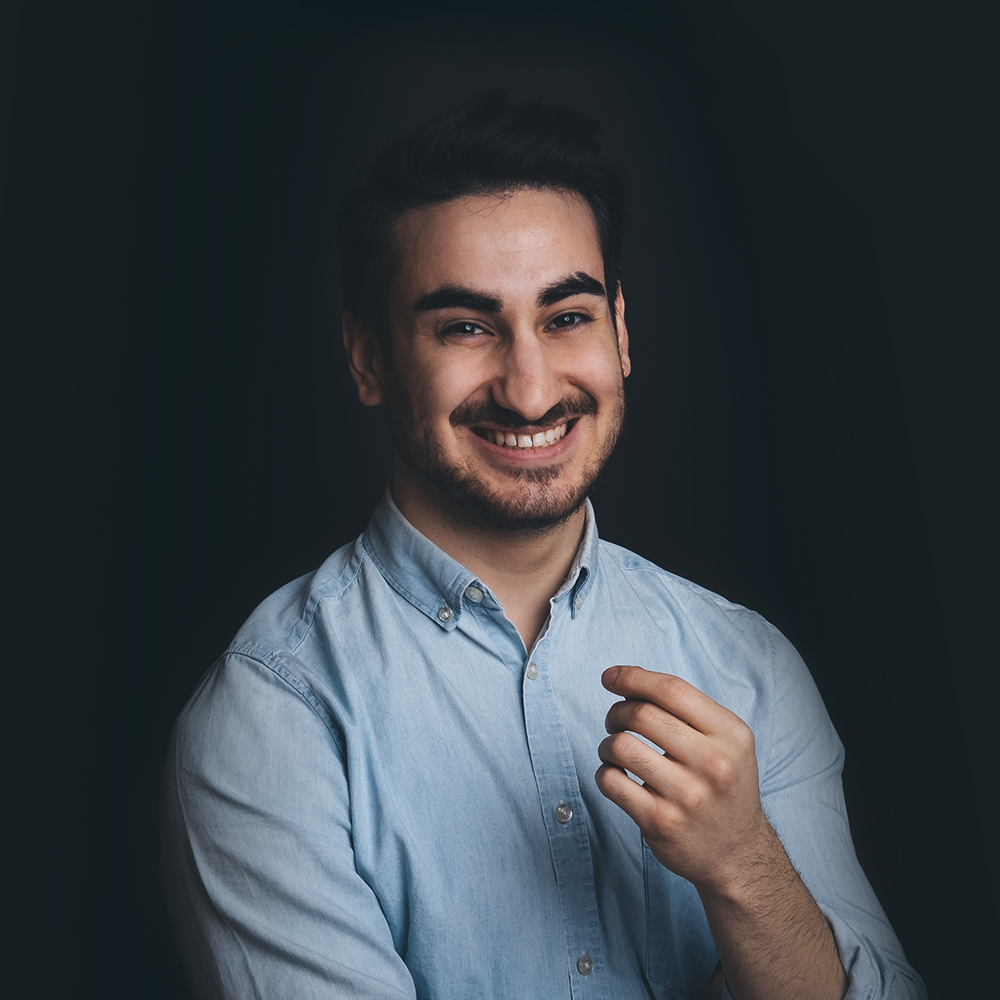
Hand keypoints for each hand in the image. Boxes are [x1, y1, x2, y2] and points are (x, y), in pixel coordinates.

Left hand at [595, 665, 775, 895]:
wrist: (739, 855)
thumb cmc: (723, 786)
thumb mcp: (727, 741)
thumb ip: (686, 709)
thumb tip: (628, 678)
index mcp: (731, 734)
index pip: (672, 690)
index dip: (633, 678)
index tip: (610, 677)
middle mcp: (713, 763)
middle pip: (642, 714)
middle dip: (617, 711)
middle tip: (615, 721)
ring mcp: (687, 795)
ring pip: (621, 746)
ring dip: (607, 744)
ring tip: (614, 751)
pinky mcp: (661, 822)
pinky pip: (611, 782)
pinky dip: (604, 773)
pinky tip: (616, 776)